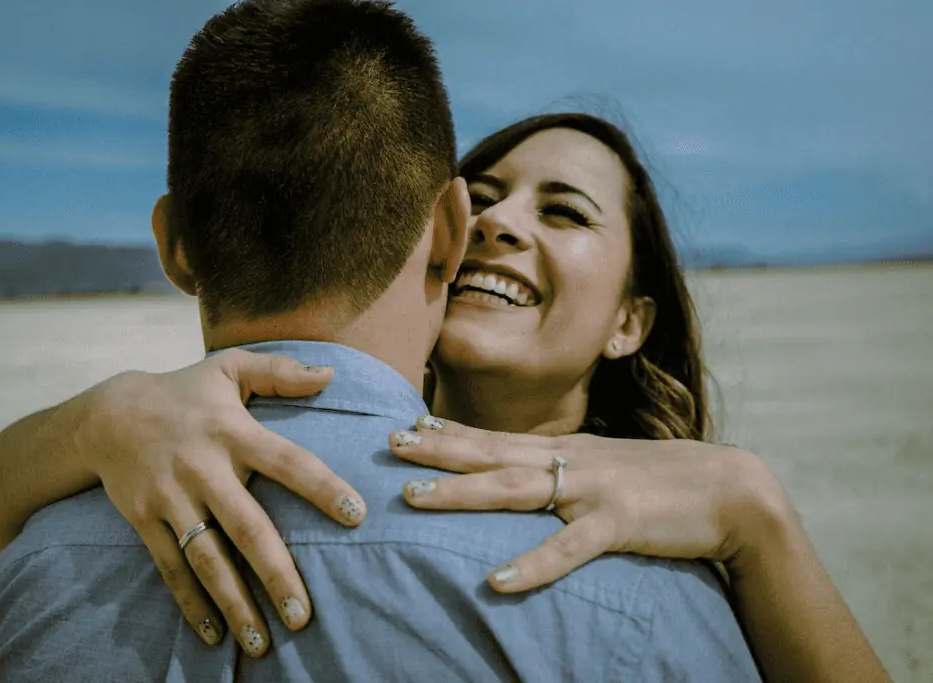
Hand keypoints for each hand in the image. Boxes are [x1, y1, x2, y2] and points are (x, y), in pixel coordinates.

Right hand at [81, 349, 366, 655]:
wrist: (105, 414)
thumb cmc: (184, 391)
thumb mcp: (229, 367)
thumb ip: (280, 371)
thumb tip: (331, 373)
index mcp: (233, 431)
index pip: (287, 462)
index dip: (322, 488)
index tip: (356, 516)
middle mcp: (203, 468)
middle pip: (247, 527)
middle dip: (277, 574)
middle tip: (304, 616)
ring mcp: (171, 497)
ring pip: (207, 558)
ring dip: (234, 602)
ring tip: (261, 643)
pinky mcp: (146, 520)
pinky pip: (170, 568)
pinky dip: (191, 604)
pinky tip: (214, 635)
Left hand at [389, 416, 791, 591]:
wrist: (733, 488)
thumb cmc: (664, 480)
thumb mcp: (608, 466)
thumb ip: (568, 469)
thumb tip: (532, 475)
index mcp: (568, 450)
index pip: (498, 437)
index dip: (452, 430)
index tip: (409, 422)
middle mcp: (571, 462)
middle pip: (491, 453)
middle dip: (438, 449)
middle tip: (389, 443)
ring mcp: (592, 489)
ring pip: (513, 489)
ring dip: (460, 492)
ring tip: (412, 498)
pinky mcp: (619, 523)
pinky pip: (568, 548)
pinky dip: (532, 565)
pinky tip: (497, 582)